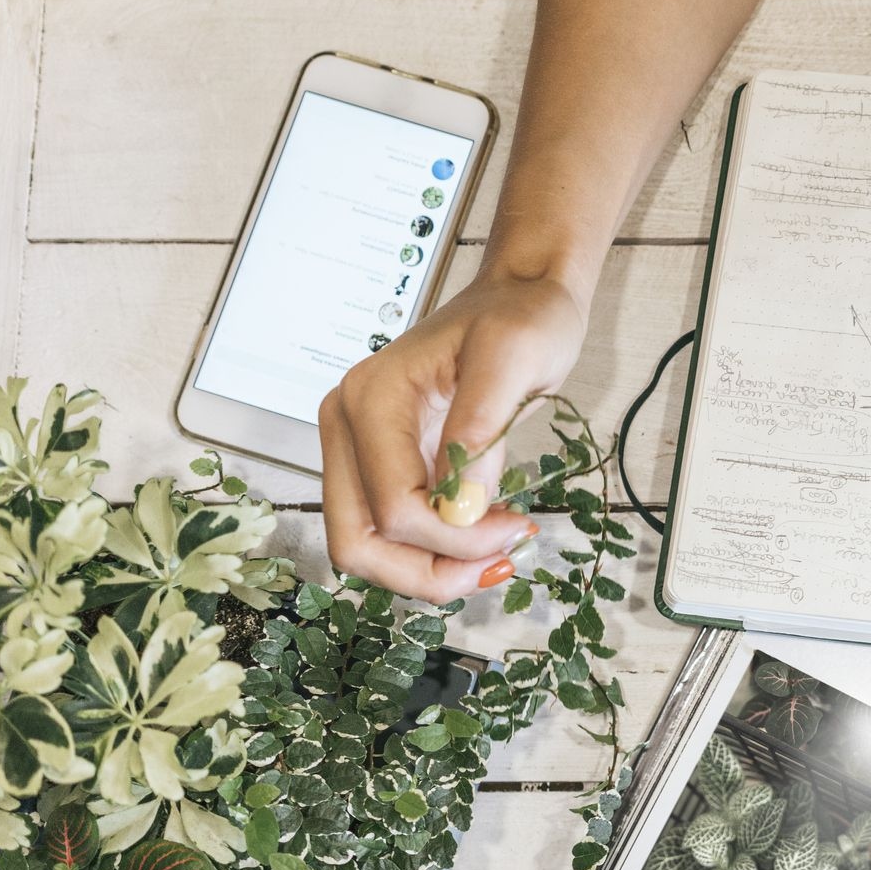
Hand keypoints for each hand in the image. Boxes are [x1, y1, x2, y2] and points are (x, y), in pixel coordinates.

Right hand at [320, 271, 589, 602]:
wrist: (521, 298)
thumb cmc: (522, 318)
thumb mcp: (515, 357)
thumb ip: (480, 428)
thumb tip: (458, 507)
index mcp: (371, 399)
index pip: (392, 505)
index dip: (454, 537)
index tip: (517, 527)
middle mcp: (348, 426)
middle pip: (358, 541)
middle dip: (428, 571)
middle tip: (498, 564)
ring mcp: (359, 448)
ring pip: (366, 548)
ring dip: (428, 570)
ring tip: (495, 557)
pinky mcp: (382, 465)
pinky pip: (389, 533)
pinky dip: (431, 553)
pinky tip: (482, 540)